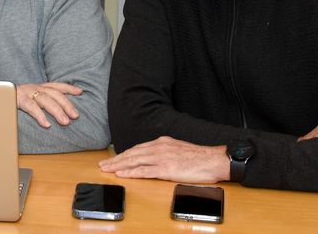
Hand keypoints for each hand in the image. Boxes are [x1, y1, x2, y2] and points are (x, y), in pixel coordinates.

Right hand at [17, 82, 82, 127]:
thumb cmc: (13, 98)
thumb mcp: (29, 97)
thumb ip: (41, 101)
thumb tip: (57, 110)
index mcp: (38, 87)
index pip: (57, 85)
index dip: (69, 88)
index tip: (80, 92)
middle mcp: (34, 87)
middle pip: (55, 94)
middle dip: (67, 104)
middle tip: (76, 116)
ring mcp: (27, 92)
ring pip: (46, 100)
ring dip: (57, 111)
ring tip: (66, 122)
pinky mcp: (18, 99)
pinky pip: (31, 107)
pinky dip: (40, 116)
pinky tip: (47, 124)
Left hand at [98, 136, 228, 182]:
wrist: (214, 159)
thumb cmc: (199, 157)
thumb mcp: (178, 149)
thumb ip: (165, 152)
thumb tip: (154, 158)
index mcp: (162, 142)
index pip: (137, 148)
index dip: (123, 154)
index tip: (113, 158)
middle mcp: (159, 148)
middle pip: (132, 154)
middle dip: (116, 160)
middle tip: (103, 164)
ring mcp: (162, 158)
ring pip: (135, 161)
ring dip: (119, 166)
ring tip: (107, 169)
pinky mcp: (166, 169)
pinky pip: (145, 171)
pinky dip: (131, 173)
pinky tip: (122, 174)